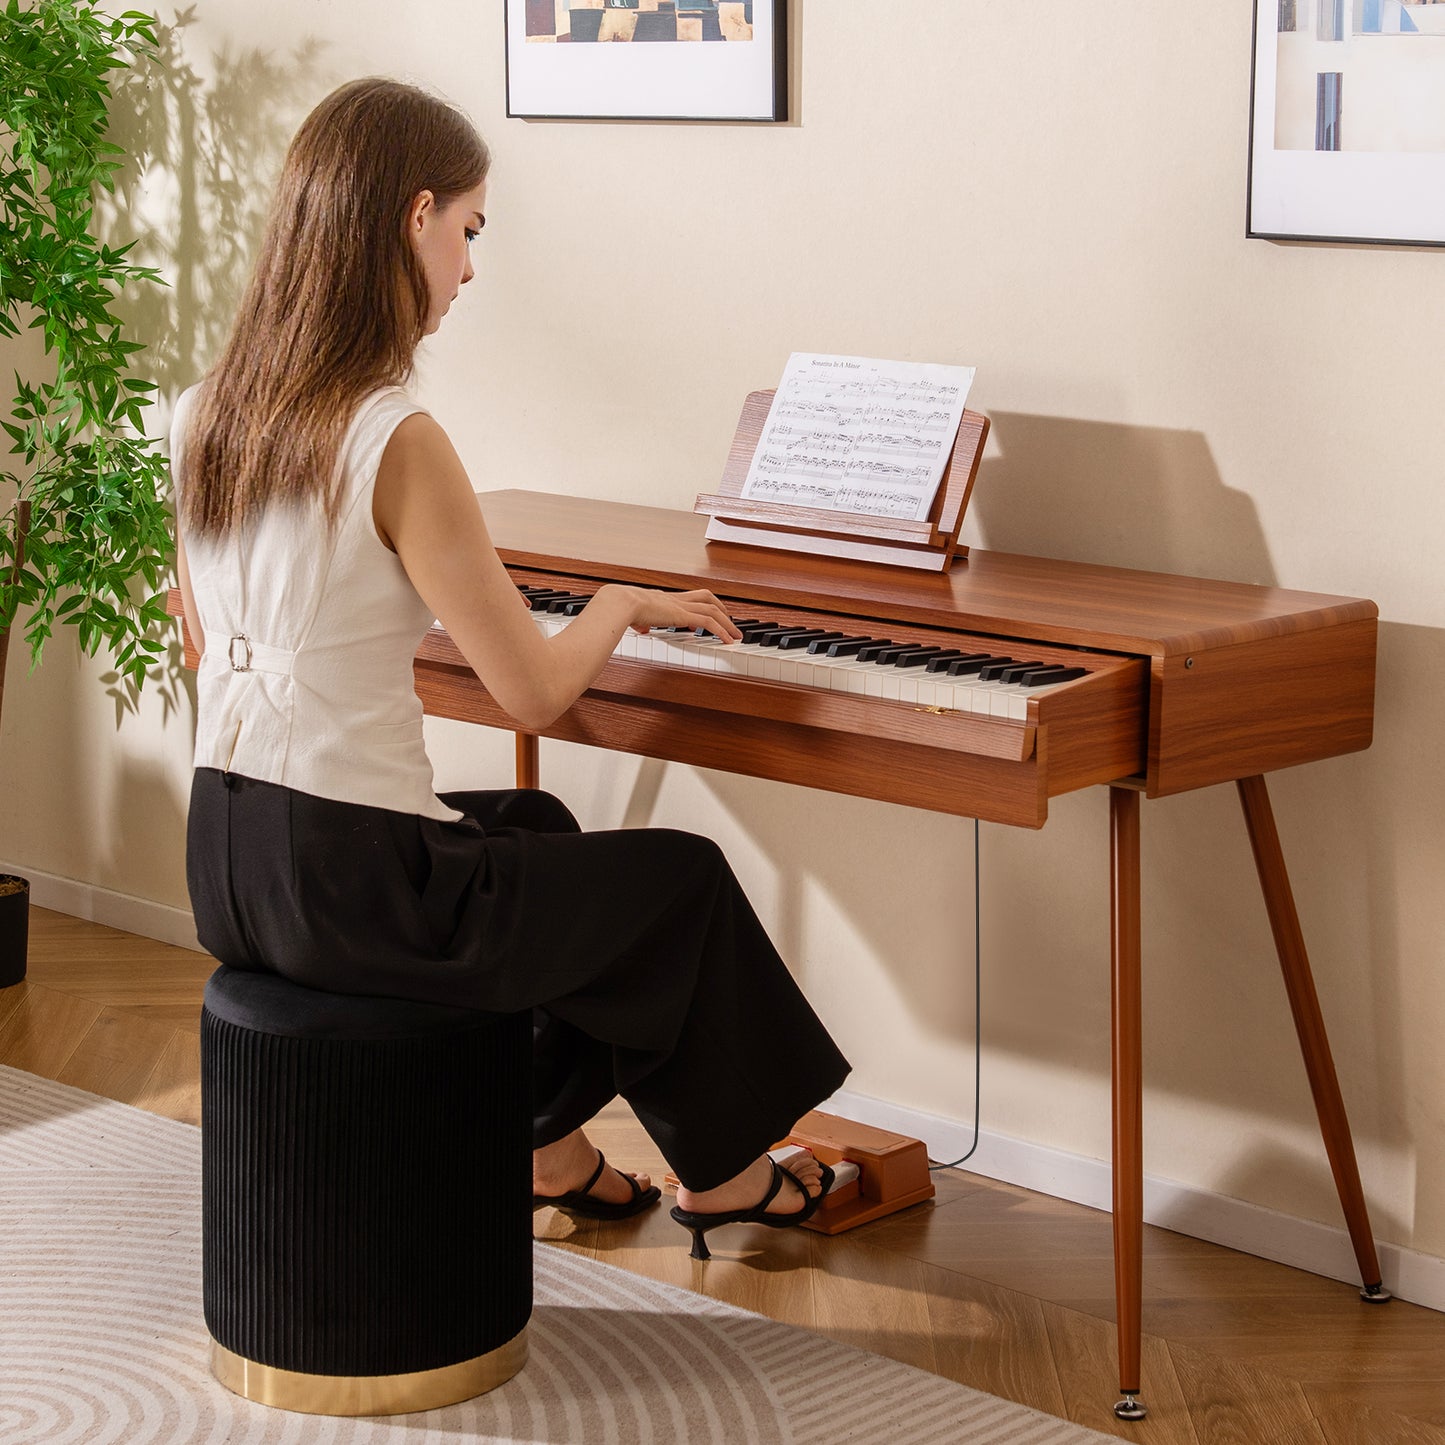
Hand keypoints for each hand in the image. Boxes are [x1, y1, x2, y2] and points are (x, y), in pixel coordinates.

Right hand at [609, 585, 741, 641]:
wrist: (620, 602)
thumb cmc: (621, 608)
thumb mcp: (634, 616)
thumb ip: (640, 621)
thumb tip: (640, 627)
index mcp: (665, 598)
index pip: (689, 597)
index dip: (701, 605)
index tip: (708, 615)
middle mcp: (675, 599)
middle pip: (706, 597)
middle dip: (720, 608)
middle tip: (730, 621)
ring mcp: (680, 606)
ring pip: (713, 610)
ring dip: (727, 623)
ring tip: (735, 635)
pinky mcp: (682, 615)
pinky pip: (709, 623)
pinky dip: (722, 631)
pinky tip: (728, 641)